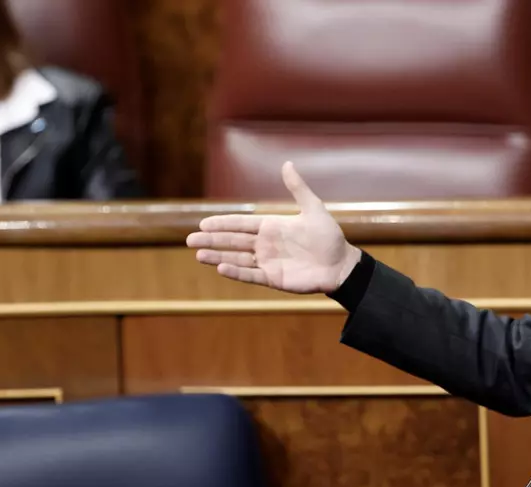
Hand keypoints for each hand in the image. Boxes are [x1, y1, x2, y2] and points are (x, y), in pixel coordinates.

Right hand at [186, 161, 361, 293]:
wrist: (341, 264)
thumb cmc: (329, 237)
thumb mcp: (313, 209)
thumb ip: (298, 188)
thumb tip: (287, 164)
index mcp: (271, 227)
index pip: (240, 224)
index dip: (222, 223)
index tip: (203, 223)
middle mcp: (265, 244)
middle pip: (233, 241)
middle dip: (212, 241)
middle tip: (190, 240)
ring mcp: (268, 262)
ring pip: (237, 258)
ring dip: (218, 257)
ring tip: (199, 255)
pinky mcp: (273, 279)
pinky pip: (251, 275)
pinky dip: (236, 272)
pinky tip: (221, 268)